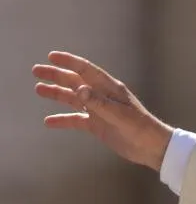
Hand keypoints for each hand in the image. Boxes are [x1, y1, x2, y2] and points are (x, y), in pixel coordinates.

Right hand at [32, 51, 172, 170]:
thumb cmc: (140, 127)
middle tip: (36, 70)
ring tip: (38, 89)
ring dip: (57, 94)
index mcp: (110, 88)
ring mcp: (99, 111)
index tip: (51, 56)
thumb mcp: (120, 115)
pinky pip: (76, 120)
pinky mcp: (98, 125)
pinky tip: (48, 121)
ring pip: (73, 99)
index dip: (70, 62)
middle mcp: (102, 96)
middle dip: (57, 75)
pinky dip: (62, 120)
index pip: (87, 70)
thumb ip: (99, 103)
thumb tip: (79, 89)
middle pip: (76, 82)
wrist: (151, 147)